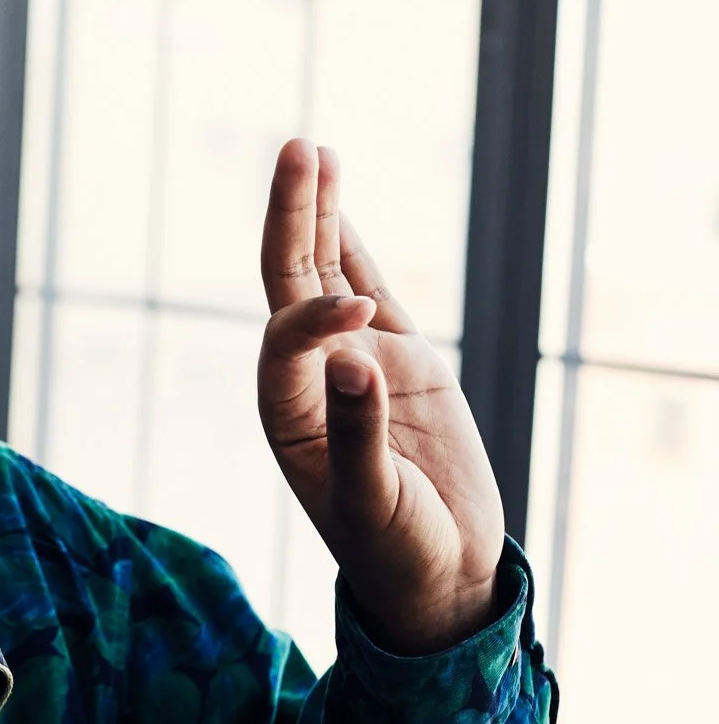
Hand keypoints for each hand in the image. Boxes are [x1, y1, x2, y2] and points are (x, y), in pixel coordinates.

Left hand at [256, 140, 505, 653]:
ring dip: (319, 214)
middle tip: (297, 148)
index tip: (362, 315)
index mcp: (286, 411)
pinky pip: (373, 288)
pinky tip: (339, 204)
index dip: (314, 317)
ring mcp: (354, 362)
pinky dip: (354, 246)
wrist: (436, 575)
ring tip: (312, 151)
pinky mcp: (400, 362)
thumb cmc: (393, 549)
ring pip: (328, 273)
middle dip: (292, 216)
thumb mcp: (372, 501)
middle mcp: (309, 377)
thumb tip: (353, 359)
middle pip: (289, 280)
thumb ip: (359, 433)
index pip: (287, 338)